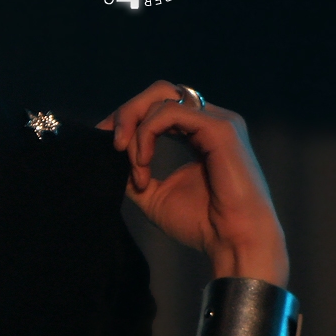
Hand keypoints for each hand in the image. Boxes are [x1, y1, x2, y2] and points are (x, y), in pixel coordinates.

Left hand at [98, 81, 287, 285]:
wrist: (233, 243)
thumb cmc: (202, 224)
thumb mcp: (155, 196)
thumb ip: (134, 172)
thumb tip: (108, 157)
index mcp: (199, 133)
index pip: (158, 107)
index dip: (127, 118)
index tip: (101, 140)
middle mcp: (211, 121)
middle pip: (159, 92)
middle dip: (126, 113)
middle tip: (109, 143)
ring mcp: (219, 121)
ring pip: (161, 98)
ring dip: (134, 129)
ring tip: (135, 167)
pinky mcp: (220, 128)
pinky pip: (169, 113)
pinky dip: (147, 134)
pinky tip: (143, 163)